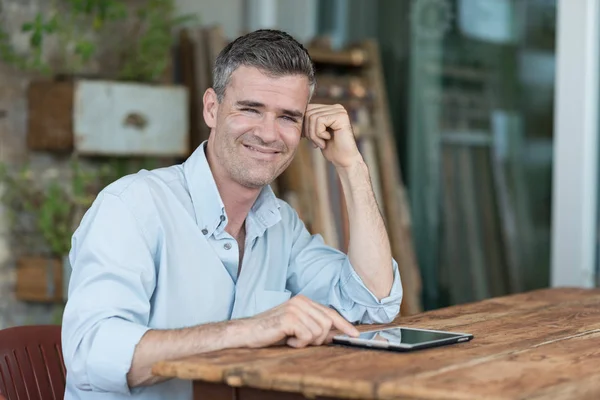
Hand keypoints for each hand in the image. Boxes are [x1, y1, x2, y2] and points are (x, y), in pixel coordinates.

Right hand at [244, 295, 359, 348]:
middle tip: (302, 341)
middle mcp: (301, 301)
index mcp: (304, 301)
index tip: (355, 334)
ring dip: (307, 342)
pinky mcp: (290, 318)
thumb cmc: (271, 331)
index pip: (330, 312)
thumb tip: (336, 334)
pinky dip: (299, 344)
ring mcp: (295, 308)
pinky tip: (288, 340)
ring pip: (319, 332)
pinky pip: (307, 336)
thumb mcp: (297, 328)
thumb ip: (315, 327)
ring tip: (292, 340)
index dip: (344, 325)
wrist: (248, 333)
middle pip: (327, 323)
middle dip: (319, 338)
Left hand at [303, 104, 362, 167]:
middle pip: (308, 112)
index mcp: (330, 108)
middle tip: (315, 142)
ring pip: (313, 117)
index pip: (307, 109)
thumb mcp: (315, 132)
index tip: (307, 138)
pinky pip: (320, 121)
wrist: (343, 160)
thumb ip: (308, 121)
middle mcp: (336, 107)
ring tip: (321, 143)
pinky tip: (327, 140)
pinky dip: (319, 134)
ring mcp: (339, 111)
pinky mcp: (341, 116)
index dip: (303, 125)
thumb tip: (293, 114)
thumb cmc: (330, 148)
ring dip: (314, 134)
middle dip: (308, 130)